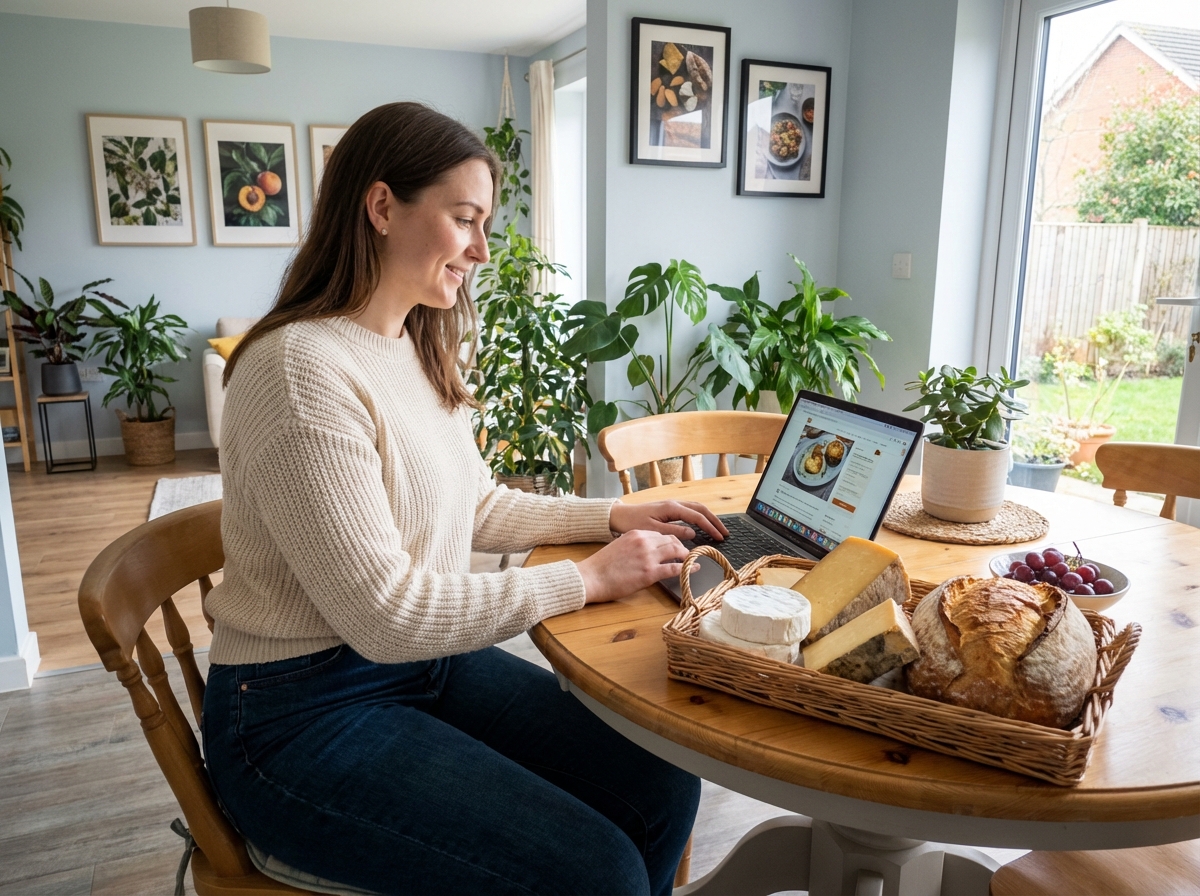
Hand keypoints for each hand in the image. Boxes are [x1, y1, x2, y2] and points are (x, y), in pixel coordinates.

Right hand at [576, 530, 690, 603]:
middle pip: (671, 540)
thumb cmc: (601, 566)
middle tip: (686, 554)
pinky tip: (694, 569)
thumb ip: (634, 546)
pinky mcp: (650, 573)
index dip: (671, 541)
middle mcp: (644, 541)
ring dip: (686, 556)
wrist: (591, 577)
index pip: (660, 534)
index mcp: (636, 533)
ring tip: (691, 561)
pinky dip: (687, 568)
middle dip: (681, 547)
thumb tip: (646, 553)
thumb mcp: (619, 546)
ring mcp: (648, 557)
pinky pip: (675, 568)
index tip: (675, 547)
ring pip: (676, 551)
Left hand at [609, 500, 727, 542]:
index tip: (720, 537)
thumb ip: (674, 532)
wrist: (618, 515)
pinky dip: (700, 516)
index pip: (697, 517)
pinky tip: (703, 525)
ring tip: (718, 529)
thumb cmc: (632, 523)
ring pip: (697, 508)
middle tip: (725, 533)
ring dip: (709, 517)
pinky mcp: (669, 509)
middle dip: (715, 520)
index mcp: (671, 508)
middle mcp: (674, 503)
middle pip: (701, 509)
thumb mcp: (653, 530)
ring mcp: (672, 505)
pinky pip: (690, 510)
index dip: (710, 527)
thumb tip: (693, 534)